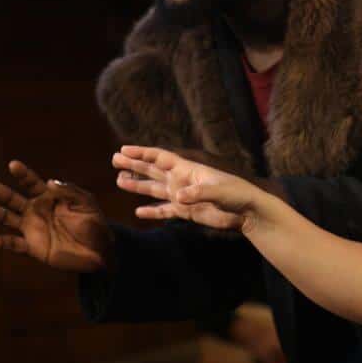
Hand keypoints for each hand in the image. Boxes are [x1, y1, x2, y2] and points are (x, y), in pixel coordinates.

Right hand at [0, 161, 113, 271]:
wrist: (99, 252)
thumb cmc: (94, 224)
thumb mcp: (86, 203)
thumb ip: (70, 191)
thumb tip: (50, 181)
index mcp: (50, 197)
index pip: (32, 182)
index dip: (23, 174)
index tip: (13, 165)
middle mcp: (36, 210)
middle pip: (11, 198)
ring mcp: (32, 228)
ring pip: (6, 218)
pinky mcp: (32, 247)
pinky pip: (14, 244)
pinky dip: (4, 242)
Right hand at [112, 145, 263, 230]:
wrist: (247, 212)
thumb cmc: (236, 195)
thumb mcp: (219, 192)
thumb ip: (198, 194)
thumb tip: (177, 197)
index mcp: (188, 170)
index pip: (161, 158)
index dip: (142, 153)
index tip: (124, 149)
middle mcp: (182, 181)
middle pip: (153, 171)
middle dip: (135, 165)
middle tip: (114, 159)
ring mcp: (183, 196)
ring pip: (155, 189)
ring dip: (138, 186)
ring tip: (119, 180)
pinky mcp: (186, 212)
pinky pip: (164, 211)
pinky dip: (152, 211)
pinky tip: (138, 212)